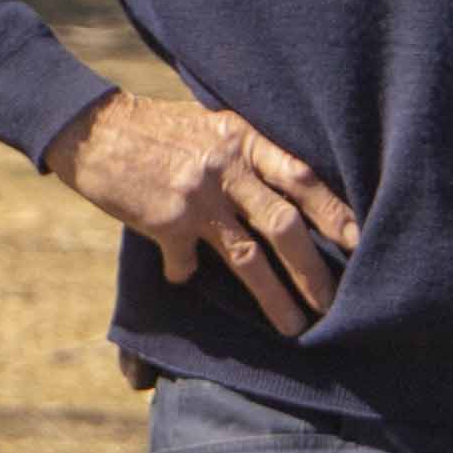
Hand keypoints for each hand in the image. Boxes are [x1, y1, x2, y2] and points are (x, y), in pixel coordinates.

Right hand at [44, 87, 356, 336]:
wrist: (93, 129)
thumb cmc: (156, 127)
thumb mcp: (209, 125)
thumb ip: (245, 153)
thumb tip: (286, 191)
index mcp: (241, 139)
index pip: (301, 177)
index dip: (334, 211)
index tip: (358, 242)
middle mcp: (225, 167)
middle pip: (283, 225)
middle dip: (313, 269)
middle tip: (334, 302)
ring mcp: (196, 197)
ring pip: (248, 256)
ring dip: (275, 296)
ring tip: (294, 326)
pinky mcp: (165, 223)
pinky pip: (188, 265)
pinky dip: (187, 274)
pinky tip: (184, 277)